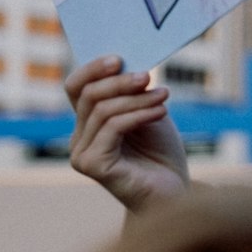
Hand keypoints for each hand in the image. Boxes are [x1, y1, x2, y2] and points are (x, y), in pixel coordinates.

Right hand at [66, 55, 189, 213]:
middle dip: (119, 82)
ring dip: (136, 99)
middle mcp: (79, 139)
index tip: (119, 58)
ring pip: (103, 110)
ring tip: (163, 95)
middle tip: (147, 76)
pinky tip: (161, 111)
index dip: (92, 69)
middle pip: (88, 95)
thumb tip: (125, 64)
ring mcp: (82, 155)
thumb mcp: (146, 110)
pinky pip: (112, 128)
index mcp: (87, 123)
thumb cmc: (161, 153)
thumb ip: (131, 90)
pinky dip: (138, 115)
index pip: (76, 87)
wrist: (175, 192)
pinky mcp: (93, 166)